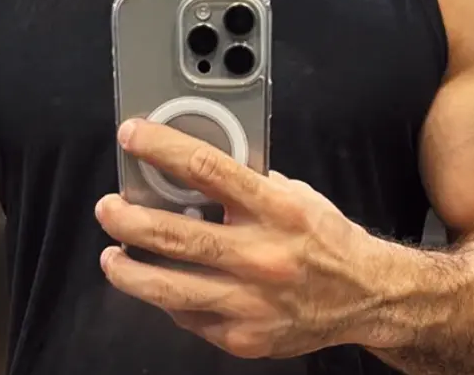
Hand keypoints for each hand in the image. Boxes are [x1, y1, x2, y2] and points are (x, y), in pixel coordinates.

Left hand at [95, 119, 383, 359]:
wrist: (364, 295)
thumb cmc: (324, 237)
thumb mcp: (294, 194)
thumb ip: (248, 183)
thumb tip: (194, 169)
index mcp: (274, 209)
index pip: (205, 169)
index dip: (161, 148)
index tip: (133, 136)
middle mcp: (260, 255)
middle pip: (176, 236)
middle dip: (130, 219)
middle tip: (108, 207)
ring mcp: (250, 302)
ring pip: (170, 289)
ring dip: (130, 271)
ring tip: (112, 256)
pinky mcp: (243, 337)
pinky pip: (189, 316)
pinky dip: (166, 299)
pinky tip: (154, 285)